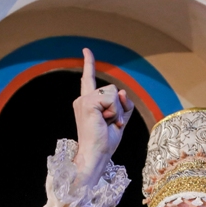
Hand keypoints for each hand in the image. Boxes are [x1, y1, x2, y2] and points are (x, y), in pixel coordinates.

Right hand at [72, 48, 134, 184]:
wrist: (96, 156)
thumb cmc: (105, 143)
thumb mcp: (119, 120)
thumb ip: (122, 104)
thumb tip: (120, 91)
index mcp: (88, 103)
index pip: (88, 79)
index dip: (88, 63)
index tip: (86, 50)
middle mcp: (83, 100)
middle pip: (112, 91)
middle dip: (119, 108)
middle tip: (110, 125)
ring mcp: (84, 101)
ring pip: (113, 94)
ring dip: (117, 111)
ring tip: (108, 124)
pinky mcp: (88, 103)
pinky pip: (111, 99)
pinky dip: (114, 112)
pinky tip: (105, 122)